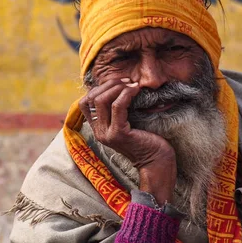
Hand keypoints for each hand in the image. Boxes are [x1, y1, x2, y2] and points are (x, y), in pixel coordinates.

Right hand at [79, 78, 176, 204]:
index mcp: (98, 129)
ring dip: (117, 87)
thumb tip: (118, 87)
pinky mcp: (119, 133)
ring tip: (132, 84)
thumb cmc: (146, 140)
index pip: (85, 103)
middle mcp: (98, 132)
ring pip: (101, 100)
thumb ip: (117, 111)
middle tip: (127, 80)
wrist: (156, 161)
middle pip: (91, 98)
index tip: (118, 83)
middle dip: (109, 84)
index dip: (99, 88)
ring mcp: (107, 134)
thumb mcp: (127, 124)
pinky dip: (126, 94)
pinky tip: (136, 90)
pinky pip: (118, 106)